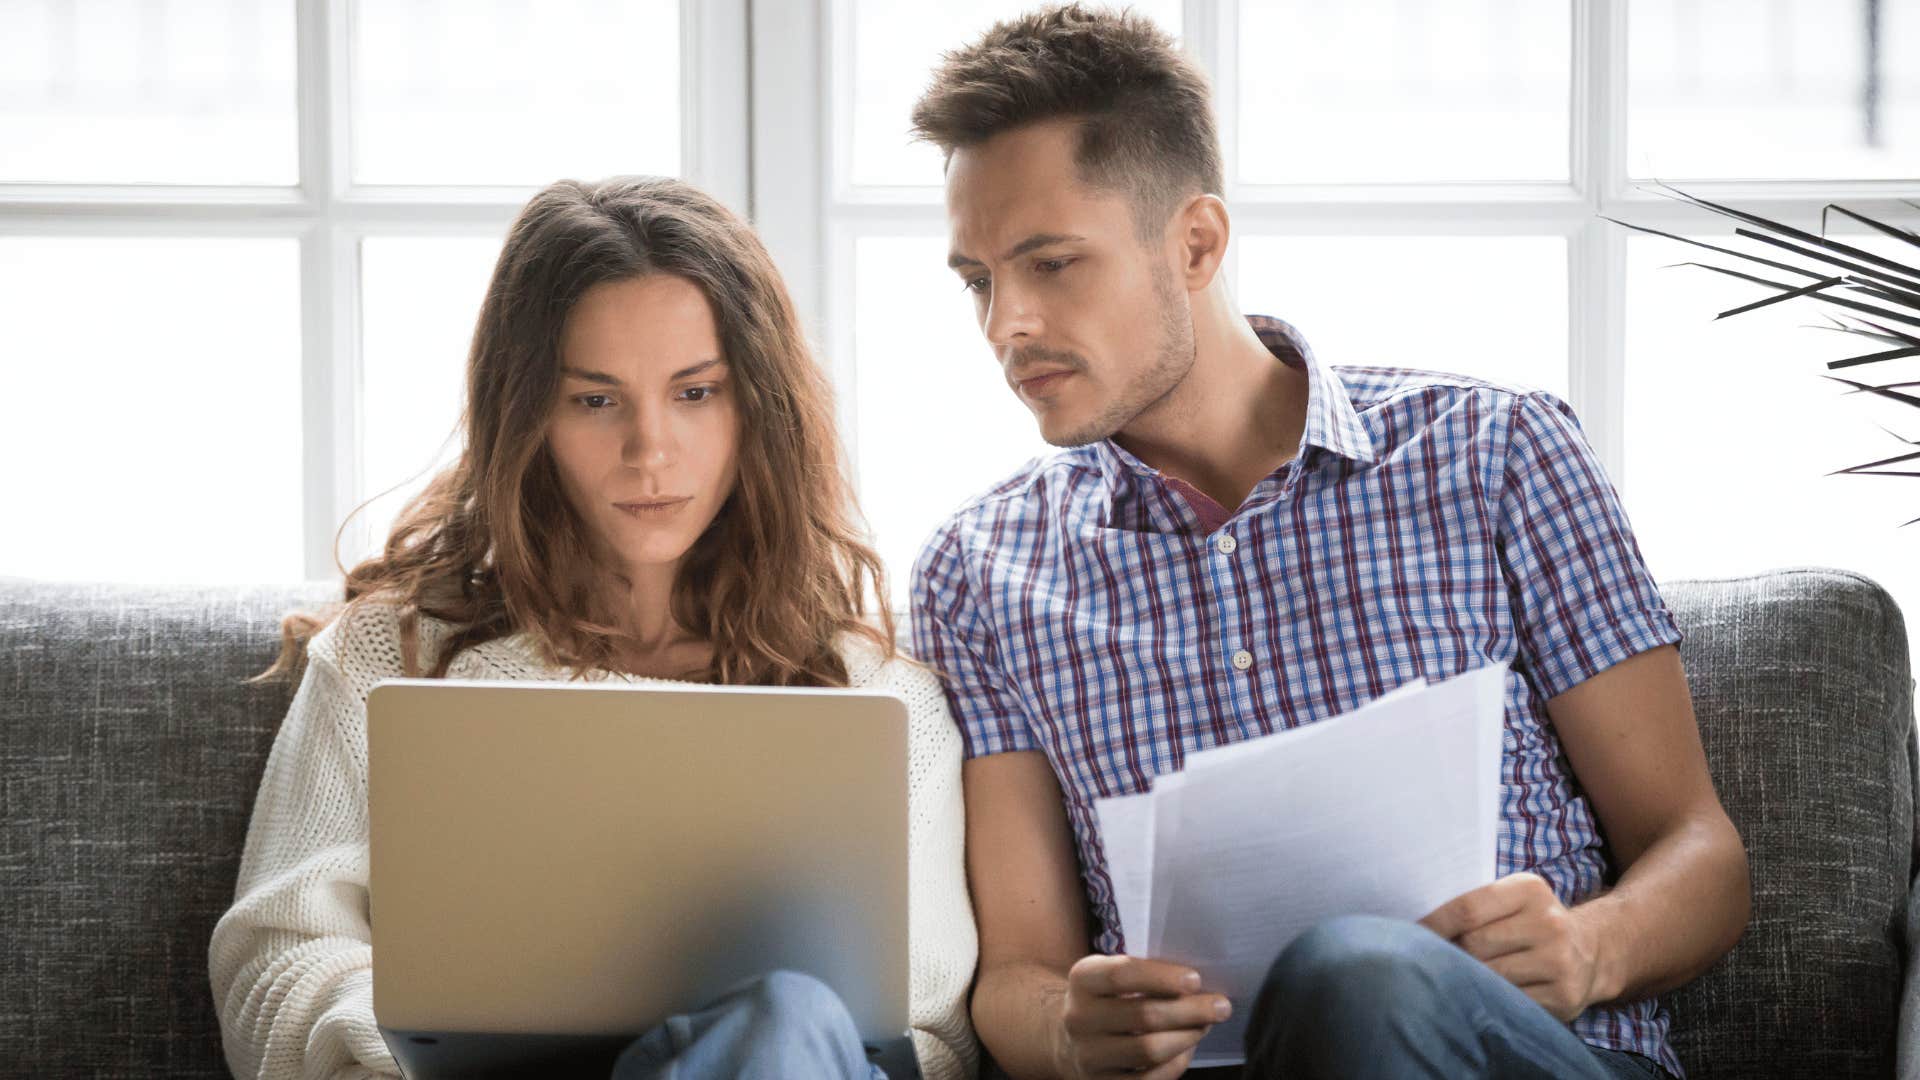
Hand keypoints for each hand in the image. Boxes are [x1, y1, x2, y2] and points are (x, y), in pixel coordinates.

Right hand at [1053, 954, 1230, 1079]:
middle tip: (1221, 1006)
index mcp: (1083, 979)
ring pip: (1149, 1050)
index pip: (1122, 974)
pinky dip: (1175, 1064)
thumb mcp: (1110, 975)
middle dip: (1190, 1011)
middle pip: (1143, 1015)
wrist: (1067, 1039)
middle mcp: (1079, 1018)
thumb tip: (1197, 986)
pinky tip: (1187, 1049)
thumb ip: (1144, 974)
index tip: (1196, 980)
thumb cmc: (1105, 999)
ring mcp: (1088, 1056)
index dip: (1162, 977)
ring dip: (1187, 1037)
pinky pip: (1148, 1079)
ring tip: (1205, 1026)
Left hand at [1418, 872, 1605, 1021]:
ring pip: (1490, 977)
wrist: (1591, 950)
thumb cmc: (1531, 921)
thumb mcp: (1511, 899)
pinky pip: (1510, 1002)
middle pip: (1474, 945)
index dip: (1433, 925)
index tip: (1408, 936)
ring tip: (1456, 977)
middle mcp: (1549, 923)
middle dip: (1450, 954)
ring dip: (1467, 980)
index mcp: (1530, 890)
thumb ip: (1474, 904)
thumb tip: (1416, 926)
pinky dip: (1491, 1001)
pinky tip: (1486, 995)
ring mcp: (1559, 962)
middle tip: (1433, 959)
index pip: (1467, 909)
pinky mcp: (1563, 997)